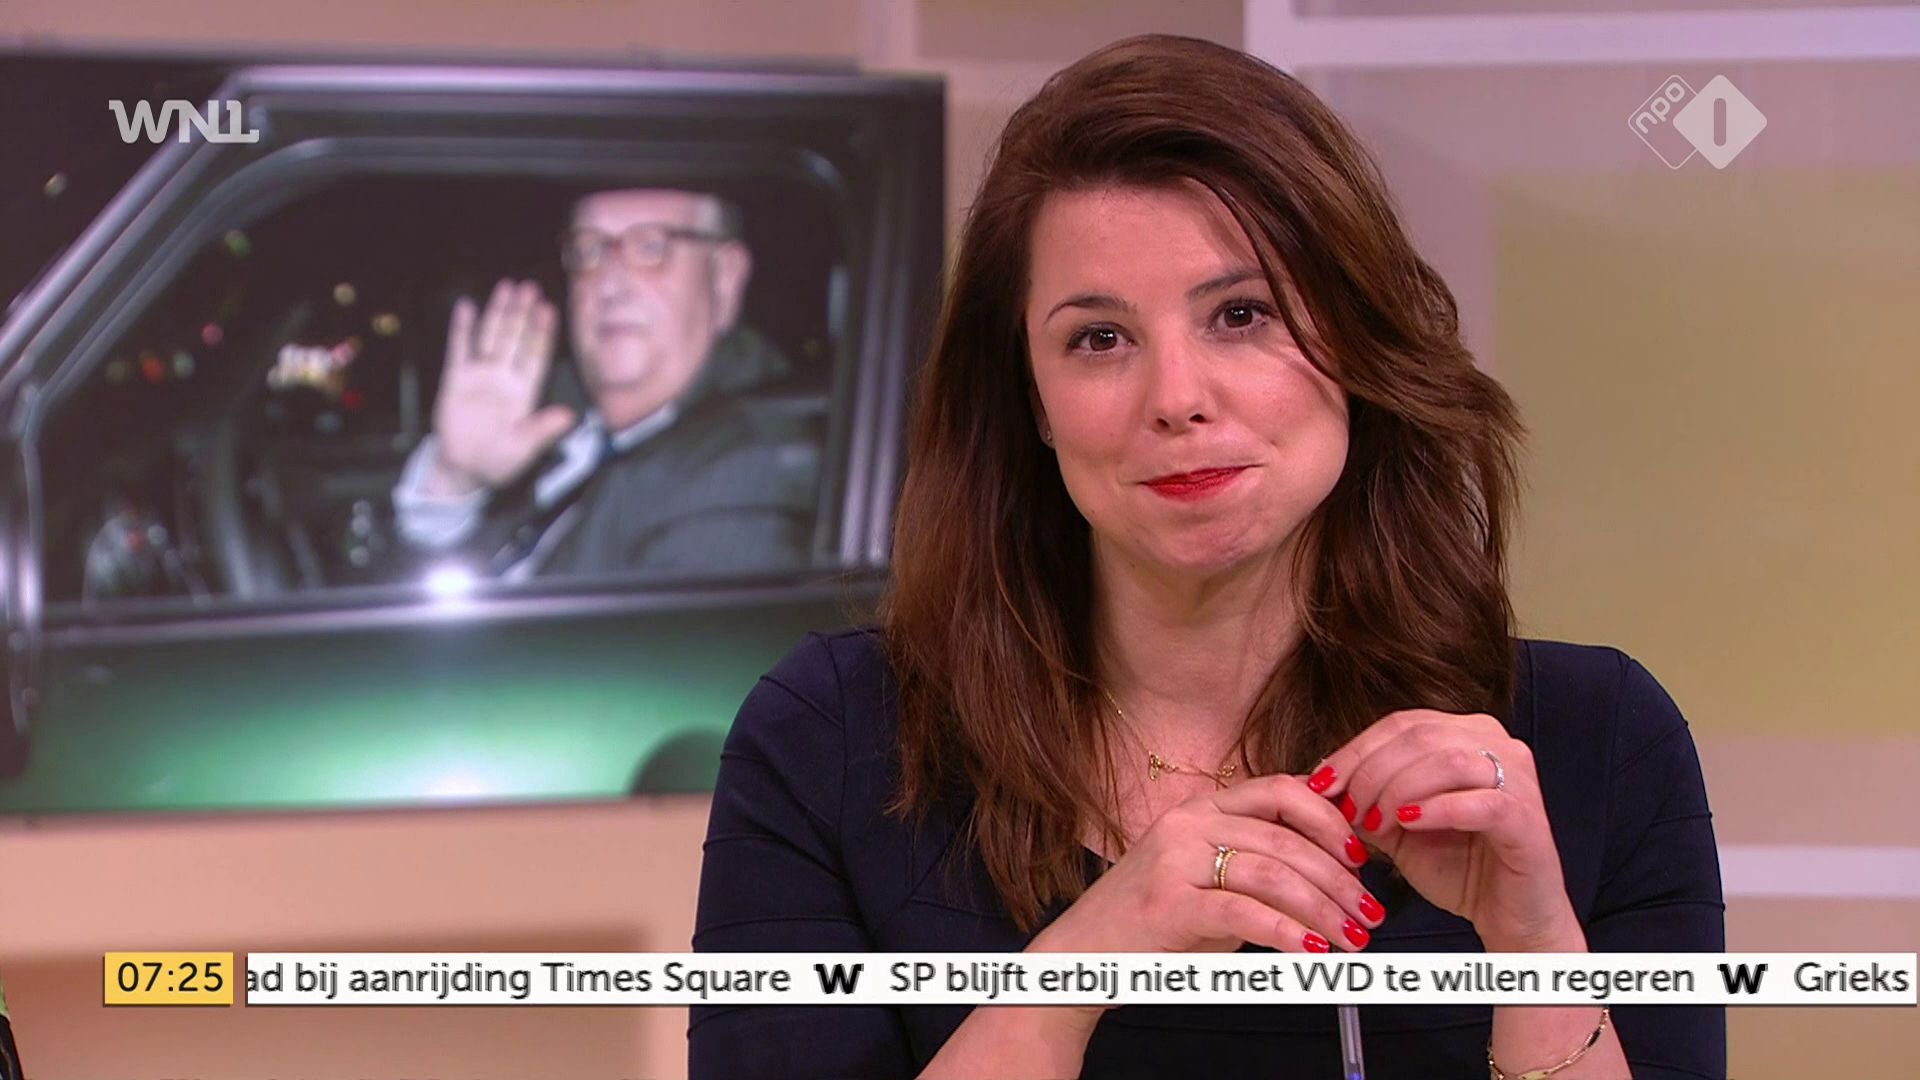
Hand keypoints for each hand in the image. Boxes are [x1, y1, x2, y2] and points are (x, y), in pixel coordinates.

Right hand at [421, 278, 575, 495]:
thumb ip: (544, 430)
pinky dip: (462, 329)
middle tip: (530, 287)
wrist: (464, 470)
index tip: (549, 309)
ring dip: (498, 312)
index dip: (543, 333)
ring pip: (491, 337)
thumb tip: (569, 416)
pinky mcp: (456, 380)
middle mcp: (505, 378)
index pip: (536, 356)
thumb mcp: (525, 448)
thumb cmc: (499, 461)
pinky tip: (467, 307)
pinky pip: (459, 350)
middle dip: (523, 313)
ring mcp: (480, 376)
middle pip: (516, 339)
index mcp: (525, 392)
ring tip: (506, 287)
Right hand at [1030, 775, 1384, 984]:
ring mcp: (1174, 860)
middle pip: (1284, 838)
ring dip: (1323, 909)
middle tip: (1370, 914)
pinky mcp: (1168, 903)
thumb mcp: (1207, 877)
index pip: (1279, 790)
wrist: (1084, 955)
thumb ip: (1256, 862)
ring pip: (1272, 873)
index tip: (1360, 856)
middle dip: (1338, 879)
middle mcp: (1187, 822)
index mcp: (1200, 808)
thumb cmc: (1154, 922)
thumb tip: (1333, 870)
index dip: (1328, 819)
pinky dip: (1288, 932)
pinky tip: (1313, 951)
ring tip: (1352, 940)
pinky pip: (1245, 912)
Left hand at [1308, 711, 1580, 951]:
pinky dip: (1437, 809)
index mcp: (1468, 734)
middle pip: (1420, 735)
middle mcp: (1498, 744)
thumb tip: (1314, 781)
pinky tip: (1407, 824)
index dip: (1355, 751)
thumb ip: (1364, 799)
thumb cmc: (1458, 867)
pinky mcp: (1529, 819)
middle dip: (1371, 771)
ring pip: (1449, 760)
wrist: (1508, 919)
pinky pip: (1483, 801)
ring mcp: (1520, 779)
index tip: (1319, 784)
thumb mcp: (1398, 827)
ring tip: (1373, 823)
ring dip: (1398, 789)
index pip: (1401, 724)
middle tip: (1346, 808)